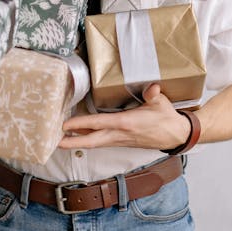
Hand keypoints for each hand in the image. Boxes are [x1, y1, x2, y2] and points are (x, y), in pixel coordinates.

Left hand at [59, 83, 190, 150]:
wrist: (176, 136)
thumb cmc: (167, 119)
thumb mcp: (161, 103)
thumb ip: (153, 94)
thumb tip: (152, 87)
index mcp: (126, 123)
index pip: (99, 123)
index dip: (81, 124)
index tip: (66, 125)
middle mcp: (120, 134)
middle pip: (92, 140)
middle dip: (73, 142)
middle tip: (55, 141)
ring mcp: (120, 140)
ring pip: (95, 143)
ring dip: (78, 141)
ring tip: (61, 139)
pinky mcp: (121, 142)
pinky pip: (101, 142)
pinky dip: (88, 140)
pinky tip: (80, 136)